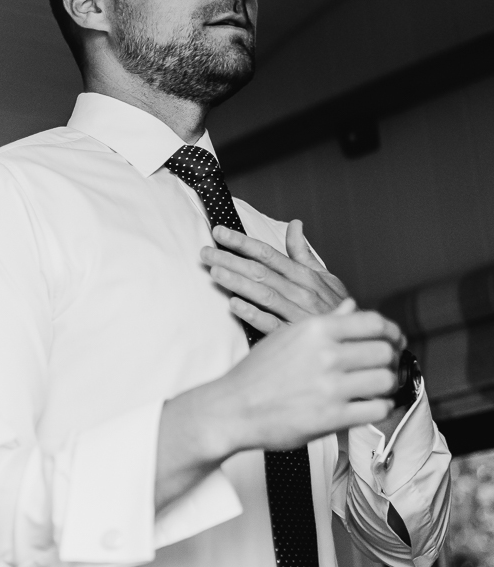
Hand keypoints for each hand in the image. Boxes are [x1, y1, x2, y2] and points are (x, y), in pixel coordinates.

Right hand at [156, 305, 400, 508]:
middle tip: (384, 367)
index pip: (374, 323)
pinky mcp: (333, 417)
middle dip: (390, 360)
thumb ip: (324, 321)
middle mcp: (325, 354)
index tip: (393, 341)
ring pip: (386, 380)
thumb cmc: (256, 373)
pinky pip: (377, 409)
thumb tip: (352, 306)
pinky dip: (378, 407)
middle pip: (385, 352)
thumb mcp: (285, 336)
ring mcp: (330, 387)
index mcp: (315, 329)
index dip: (391, 333)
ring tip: (375, 388)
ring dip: (386, 385)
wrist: (232, 408)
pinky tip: (366, 405)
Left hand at [200, 221, 350, 334]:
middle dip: (231, 259)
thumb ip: (303, 253)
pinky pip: (272, 324)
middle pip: (261, 271)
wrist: (362, 342)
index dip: (242, 242)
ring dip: (239, 282)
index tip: (219, 232)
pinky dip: (253, 314)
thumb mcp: (326, 277)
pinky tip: (234, 305)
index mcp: (305, 275)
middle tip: (205, 251)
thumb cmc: (338, 308)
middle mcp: (301, 291)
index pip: (268, 253)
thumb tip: (295, 224)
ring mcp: (298, 314)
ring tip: (215, 271)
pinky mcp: (295, 336)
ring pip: (264, 294)